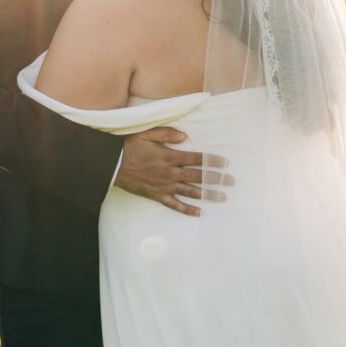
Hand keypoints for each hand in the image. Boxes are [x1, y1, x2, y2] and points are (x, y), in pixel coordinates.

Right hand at [113, 127, 233, 216]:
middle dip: (216, 179)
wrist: (113, 165)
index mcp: (169, 157)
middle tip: (231, 182)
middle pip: (197, 176)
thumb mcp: (147, 134)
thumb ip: (166, 134)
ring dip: (207, 194)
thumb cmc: (131, 147)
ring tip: (221, 197)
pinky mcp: (157, 196)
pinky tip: (198, 212)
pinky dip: (186, 209)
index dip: (212, 161)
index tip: (225, 163)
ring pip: (190, 192)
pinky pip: (174, 205)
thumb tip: (184, 136)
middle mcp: (170, 173)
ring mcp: (164, 186)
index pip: (196, 159)